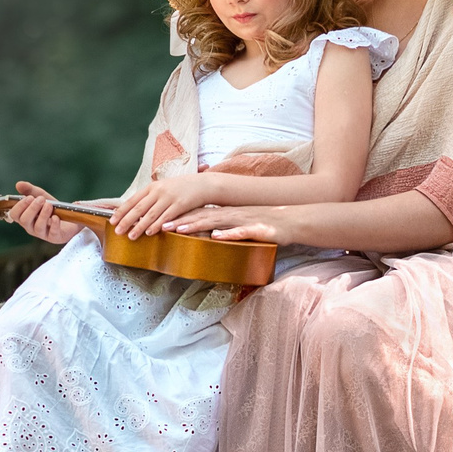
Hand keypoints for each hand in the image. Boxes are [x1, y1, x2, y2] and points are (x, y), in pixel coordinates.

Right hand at [7, 181, 71, 243]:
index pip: (14, 215)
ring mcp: (42, 233)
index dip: (19, 206)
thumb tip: (18, 184)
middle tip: (41, 199)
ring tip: (49, 205)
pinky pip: (52, 233)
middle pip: (24, 221)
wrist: (70, 217)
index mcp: (25, 217)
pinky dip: (54, 224)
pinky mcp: (55, 237)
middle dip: (32, 208)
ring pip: (38, 227)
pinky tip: (56, 217)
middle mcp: (31, 227)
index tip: (29, 197)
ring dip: (43, 215)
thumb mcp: (41, 196)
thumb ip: (30, 190)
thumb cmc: (51, 208)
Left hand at [114, 174, 222, 239]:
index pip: (132, 200)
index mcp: (152, 187)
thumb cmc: (181, 188)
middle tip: (117, 231)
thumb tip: (135, 209)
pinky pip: (165, 217)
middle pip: (138, 208)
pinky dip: (156, 225)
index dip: (121, 211)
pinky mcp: (179, 204)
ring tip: (131, 236)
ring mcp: (169, 197)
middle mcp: (158, 191)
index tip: (112, 221)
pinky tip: (149, 233)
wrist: (202, 184)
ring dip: (139, 226)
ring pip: (150, 214)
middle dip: (126, 220)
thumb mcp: (164, 188)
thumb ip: (150, 197)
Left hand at [166, 201, 291, 243]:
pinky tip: (216, 237)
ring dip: (197, 226)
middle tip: (161, 226)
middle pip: (201, 217)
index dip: (179, 217)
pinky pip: (240, 232)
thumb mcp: (240, 224)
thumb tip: (208, 233)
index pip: (198, 214)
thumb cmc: (264, 224)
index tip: (161, 222)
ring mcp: (242, 221)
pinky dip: (228, 235)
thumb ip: (225, 226)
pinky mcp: (256, 230)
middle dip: (180, 222)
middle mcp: (230, 216)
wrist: (291, 221)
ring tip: (179, 230)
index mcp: (225, 214)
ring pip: (216, 223)